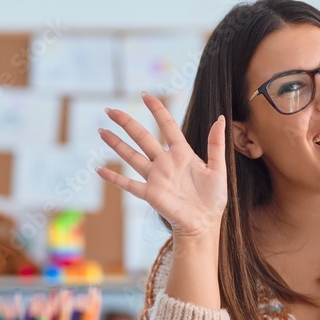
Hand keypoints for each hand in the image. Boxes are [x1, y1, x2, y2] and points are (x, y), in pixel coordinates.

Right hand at [96, 92, 227, 238]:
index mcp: (182, 153)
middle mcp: (165, 162)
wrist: (205, 224)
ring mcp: (155, 177)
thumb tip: (220, 118)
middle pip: (142, 137)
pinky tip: (99, 170)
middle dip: (126, 123)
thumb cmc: (213, 199)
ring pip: (131, 156)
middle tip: (110, 109)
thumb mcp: (218, 168)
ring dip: (116, 144)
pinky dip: (114, 178)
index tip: (146, 95)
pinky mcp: (150, 194)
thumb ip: (216, 144)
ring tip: (101, 131)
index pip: (167, 126)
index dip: (157, 110)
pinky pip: (128, 184)